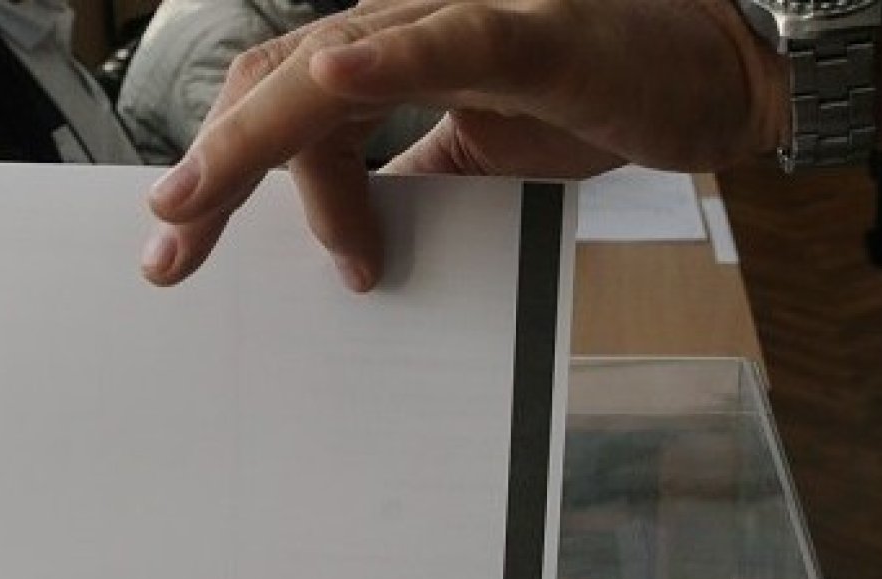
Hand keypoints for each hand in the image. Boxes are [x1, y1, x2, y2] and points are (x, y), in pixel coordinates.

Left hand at [140, 0, 787, 290]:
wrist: (713, 71)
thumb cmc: (601, 95)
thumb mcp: (480, 156)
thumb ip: (408, 183)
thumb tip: (350, 238)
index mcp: (390, 59)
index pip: (284, 111)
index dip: (228, 173)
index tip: (192, 252)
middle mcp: (408, 28)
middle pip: (277, 85)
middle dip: (212, 169)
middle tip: (168, 252)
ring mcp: (466, 21)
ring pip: (332, 66)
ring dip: (256, 133)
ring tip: (198, 194)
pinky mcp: (536, 33)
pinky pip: (449, 38)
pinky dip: (386, 56)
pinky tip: (331, 74)